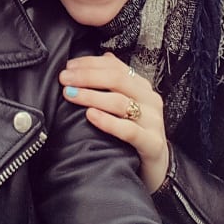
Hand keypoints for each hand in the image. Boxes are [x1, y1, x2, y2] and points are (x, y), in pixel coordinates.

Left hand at [59, 52, 168, 192]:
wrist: (158, 168)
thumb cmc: (135, 132)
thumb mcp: (126, 104)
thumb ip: (115, 81)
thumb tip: (103, 56)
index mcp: (141, 86)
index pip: (114, 66)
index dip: (90, 64)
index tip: (68, 66)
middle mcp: (149, 99)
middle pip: (117, 79)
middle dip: (87, 77)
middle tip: (64, 79)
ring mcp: (153, 121)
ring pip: (120, 102)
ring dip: (91, 96)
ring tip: (70, 94)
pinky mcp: (152, 143)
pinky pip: (129, 130)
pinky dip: (107, 122)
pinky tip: (90, 116)